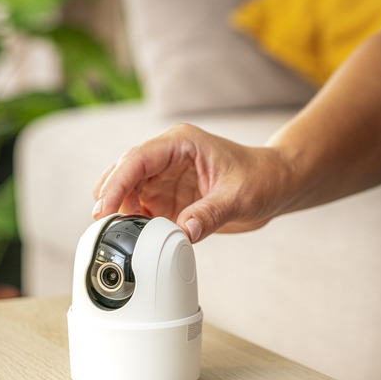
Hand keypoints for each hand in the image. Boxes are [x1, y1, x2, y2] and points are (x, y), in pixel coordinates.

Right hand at [92, 123, 291, 242]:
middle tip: (103, 224)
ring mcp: (167, 177)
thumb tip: (184, 233)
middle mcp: (169, 157)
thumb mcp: (239, 197)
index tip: (106, 208)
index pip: (138, 158)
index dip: (118, 183)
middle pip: (126, 172)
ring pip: (130, 190)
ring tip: (120, 233)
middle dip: (112, 196)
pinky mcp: (171, 196)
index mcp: (181, 143)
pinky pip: (144, 208)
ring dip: (123, 210)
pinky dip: (137, 222)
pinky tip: (138, 236)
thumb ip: (210, 214)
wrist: (277, 185)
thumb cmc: (262, 178)